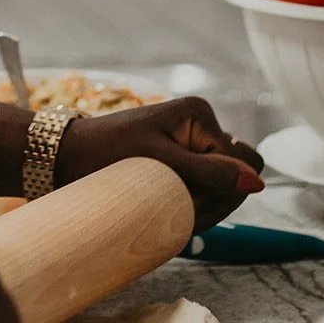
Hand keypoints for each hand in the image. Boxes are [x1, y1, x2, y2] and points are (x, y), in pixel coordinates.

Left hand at [56, 96, 264, 230]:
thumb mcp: (160, 165)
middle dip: (212, 199)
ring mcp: (191, 143)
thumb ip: (209, 174)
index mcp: (200, 115)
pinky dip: (188, 204)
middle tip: (172, 205)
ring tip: (161, 206)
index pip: (241, 163)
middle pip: (237, 175)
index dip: (221, 190)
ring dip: (199, 205)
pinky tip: (161, 207)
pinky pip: (203, 190)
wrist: (66, 158)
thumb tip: (257, 182)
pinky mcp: (180, 161)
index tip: (188, 201)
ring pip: (221, 187)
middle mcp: (201, 125)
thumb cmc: (106, 155)